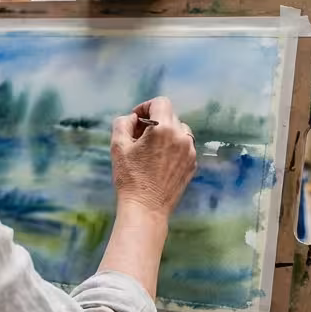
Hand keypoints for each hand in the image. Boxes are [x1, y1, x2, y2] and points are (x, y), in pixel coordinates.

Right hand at [110, 97, 197, 216]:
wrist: (146, 208)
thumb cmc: (130, 178)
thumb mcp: (118, 146)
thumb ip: (123, 123)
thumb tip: (133, 118)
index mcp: (164, 129)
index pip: (160, 102)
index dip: (146, 107)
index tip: (136, 120)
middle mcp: (182, 137)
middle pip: (169, 116)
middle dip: (153, 121)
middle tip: (138, 137)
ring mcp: (190, 152)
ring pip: (178, 131)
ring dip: (165, 134)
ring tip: (149, 150)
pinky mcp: (192, 165)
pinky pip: (183, 146)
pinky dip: (172, 147)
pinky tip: (158, 162)